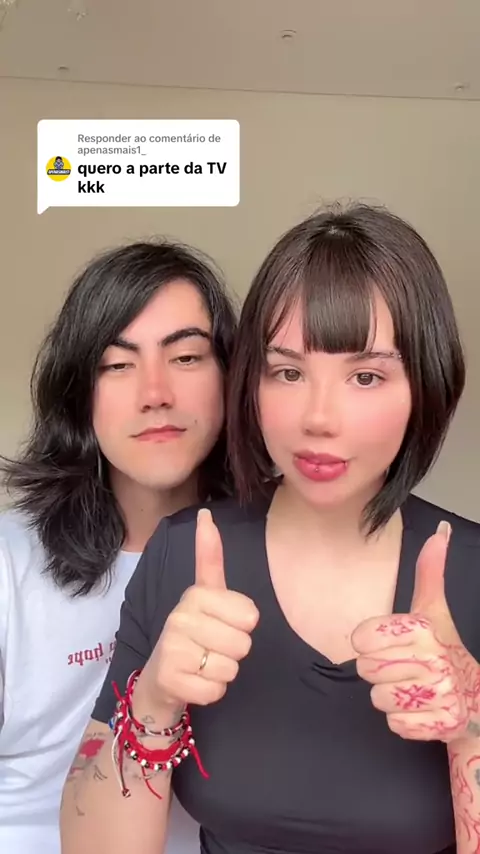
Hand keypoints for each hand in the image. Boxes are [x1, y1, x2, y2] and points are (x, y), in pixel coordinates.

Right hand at [138, 508, 258, 716]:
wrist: (160, 676)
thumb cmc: (192, 632)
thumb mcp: (205, 594)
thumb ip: (209, 557)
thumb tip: (206, 513)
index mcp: (195, 594)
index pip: (250, 615)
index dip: (243, 624)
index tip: (222, 621)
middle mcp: (180, 616)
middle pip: (243, 643)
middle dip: (233, 652)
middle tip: (209, 647)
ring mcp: (173, 648)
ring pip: (231, 667)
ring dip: (221, 672)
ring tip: (201, 664)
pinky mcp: (171, 679)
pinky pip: (216, 690)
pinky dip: (210, 692)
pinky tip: (193, 681)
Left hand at [352, 521, 479, 743]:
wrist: (473, 696)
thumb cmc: (442, 646)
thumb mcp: (433, 608)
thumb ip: (430, 570)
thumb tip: (440, 531)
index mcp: (423, 628)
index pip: (363, 638)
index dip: (368, 643)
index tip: (384, 644)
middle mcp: (433, 659)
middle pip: (366, 670)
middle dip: (377, 672)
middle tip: (400, 667)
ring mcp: (439, 694)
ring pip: (378, 699)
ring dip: (389, 697)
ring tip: (410, 688)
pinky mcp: (439, 724)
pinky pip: (395, 724)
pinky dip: (403, 721)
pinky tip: (419, 708)